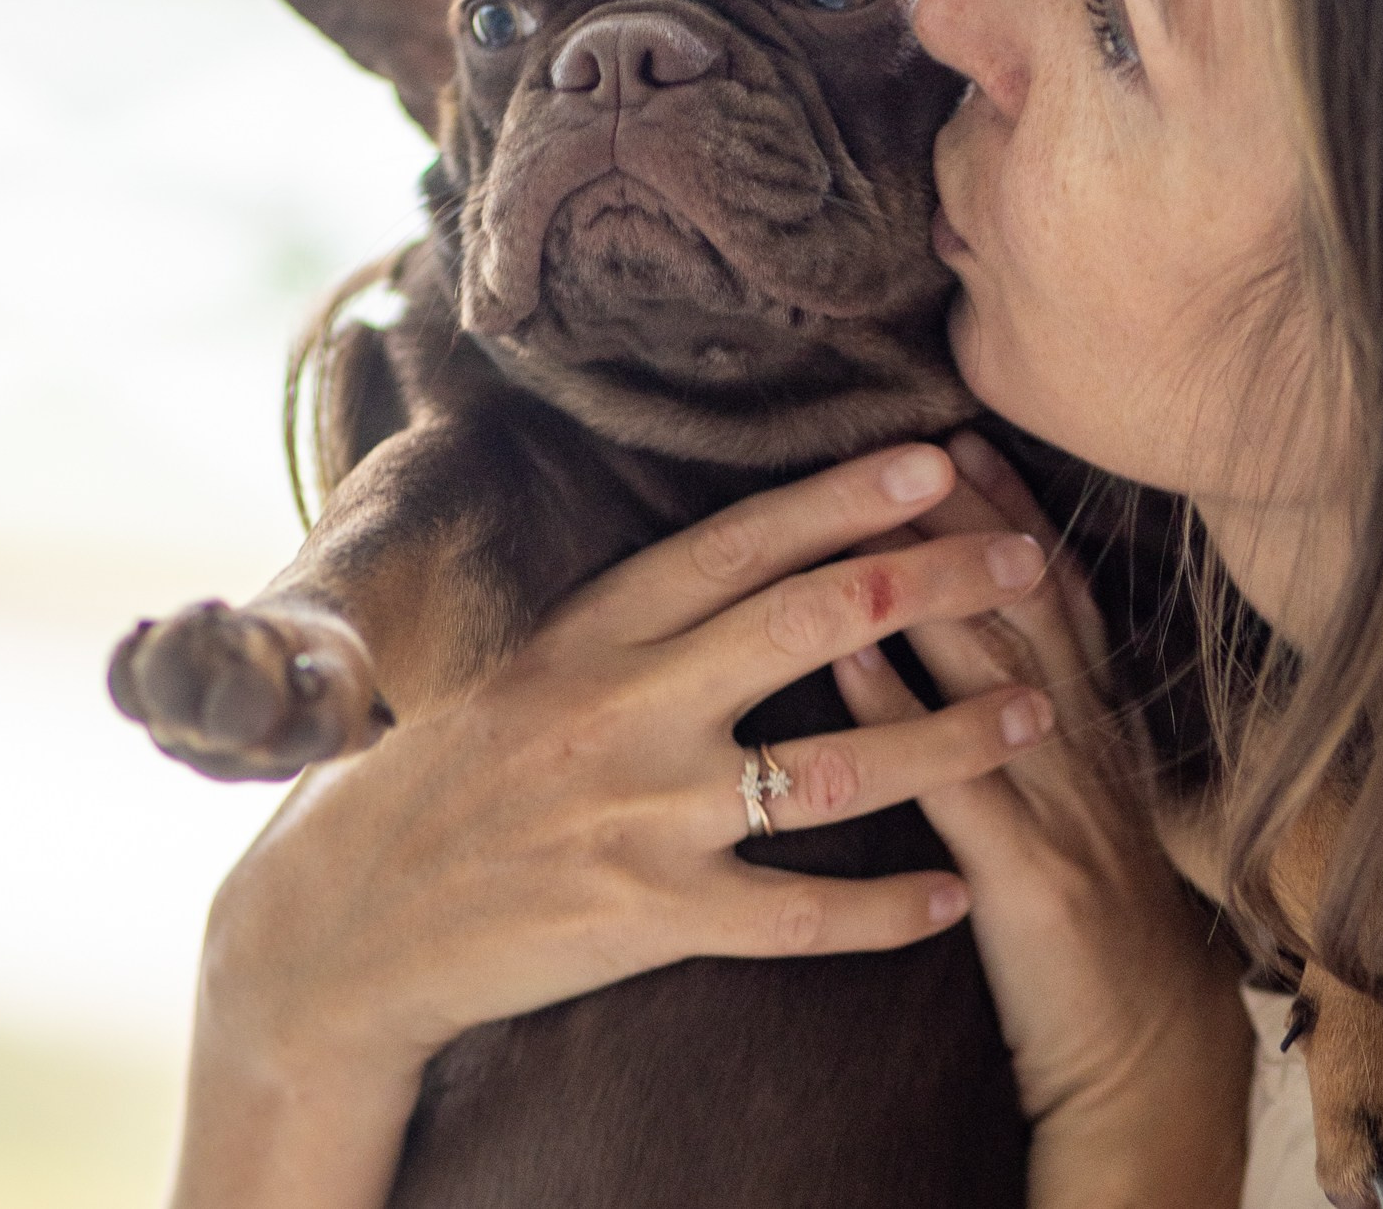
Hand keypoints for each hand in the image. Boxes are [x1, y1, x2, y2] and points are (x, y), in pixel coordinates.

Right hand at [174, 444, 1056, 1208]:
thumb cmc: (455, 774)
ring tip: (1038, 715)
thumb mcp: (537, 661)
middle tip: (1030, 558)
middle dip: (937, 582)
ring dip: (952, 740)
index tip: (939, 459)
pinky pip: (800, 914)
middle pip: (815, 621)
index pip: (743, 541)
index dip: (848, 495)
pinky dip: (888, 908)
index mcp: (598, 628)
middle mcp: (627, 705)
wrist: (344, 923)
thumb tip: (765, 546)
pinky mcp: (649, 916)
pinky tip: (957, 895)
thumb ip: (645, 612)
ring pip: (838, 769)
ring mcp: (642, 813)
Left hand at [835, 432, 1252, 1208]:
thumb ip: (1048, 732)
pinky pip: (953, 782)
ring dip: (929, 587)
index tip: (966, 439)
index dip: (1017, 512)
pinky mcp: (1026, 879)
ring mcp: (1062, 809)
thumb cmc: (1101, 934)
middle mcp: (1087, 751)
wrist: (1148, 1056)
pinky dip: (899, 713)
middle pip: (1028, 611)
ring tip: (873, 512)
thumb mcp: (1091, 810)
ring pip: (994, 675)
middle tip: (918, 438)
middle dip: (971, 518)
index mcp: (1100, 734)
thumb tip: (982, 650)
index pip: (1059, 598)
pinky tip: (847, 660)